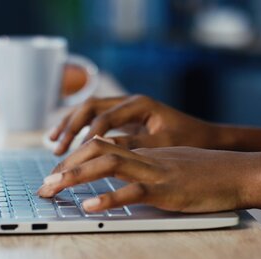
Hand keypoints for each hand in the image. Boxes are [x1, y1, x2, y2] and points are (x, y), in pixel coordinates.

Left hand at [38, 138, 260, 212]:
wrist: (240, 172)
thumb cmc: (210, 172)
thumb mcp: (174, 165)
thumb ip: (149, 168)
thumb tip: (127, 178)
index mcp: (145, 151)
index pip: (101, 146)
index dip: (75, 158)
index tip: (56, 173)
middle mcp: (145, 156)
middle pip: (96, 150)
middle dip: (65, 166)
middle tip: (44, 184)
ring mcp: (155, 171)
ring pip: (107, 165)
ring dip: (75, 176)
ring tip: (52, 189)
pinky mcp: (167, 189)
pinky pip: (133, 191)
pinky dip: (109, 199)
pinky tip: (89, 207)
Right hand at [49, 95, 217, 154]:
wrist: (207, 137)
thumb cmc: (190, 139)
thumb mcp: (163, 144)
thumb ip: (134, 145)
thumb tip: (102, 149)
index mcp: (140, 104)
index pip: (104, 118)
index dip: (85, 136)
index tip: (72, 155)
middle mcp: (130, 102)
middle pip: (90, 107)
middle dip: (70, 127)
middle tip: (56, 148)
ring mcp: (126, 109)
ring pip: (89, 111)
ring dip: (70, 126)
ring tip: (53, 144)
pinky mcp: (125, 119)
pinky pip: (95, 120)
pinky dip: (80, 130)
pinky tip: (69, 143)